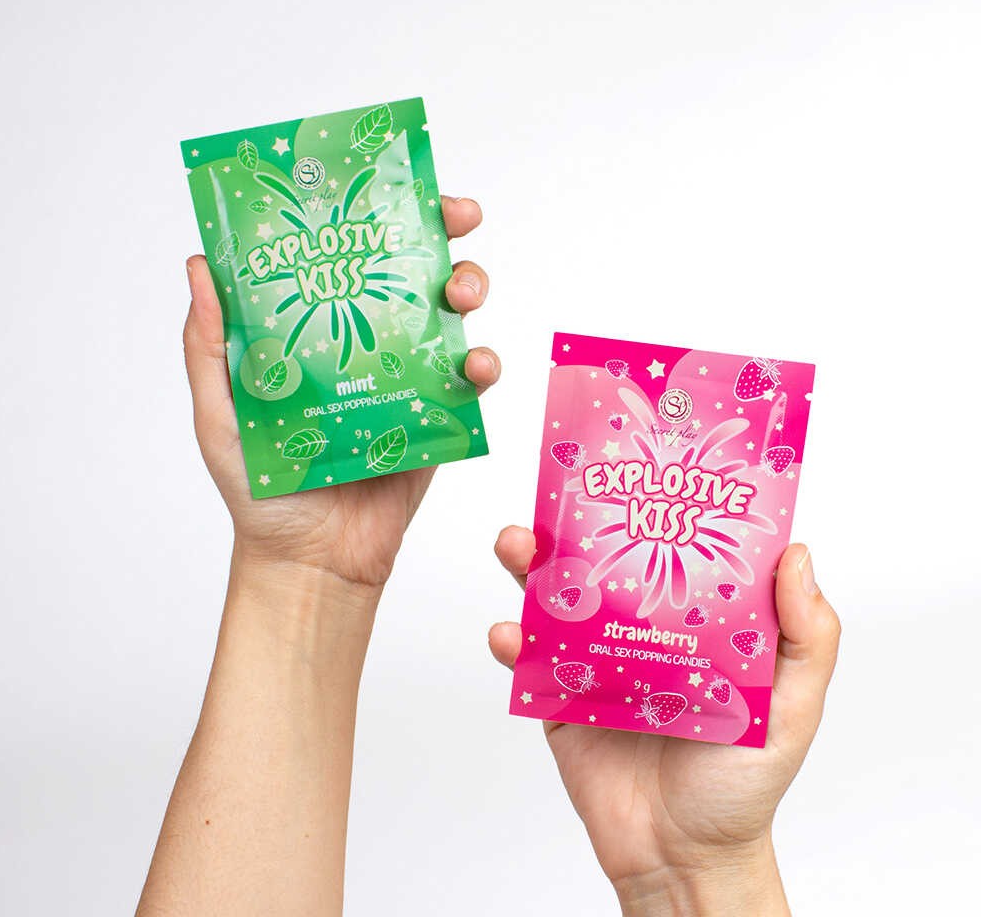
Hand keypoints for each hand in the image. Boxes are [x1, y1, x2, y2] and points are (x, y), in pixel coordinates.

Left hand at [183, 196, 499, 591]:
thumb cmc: (260, 488)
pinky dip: (481, 364)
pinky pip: (470, 383)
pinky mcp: (440, 420)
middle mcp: (368, 344)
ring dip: (468, 286)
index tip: (387, 179)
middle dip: (442, 233)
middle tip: (454, 215)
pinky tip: (473, 364)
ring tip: (461, 289)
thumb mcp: (221, 412)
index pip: (347, 259)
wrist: (310, 559)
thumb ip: (212, 346)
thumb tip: (199, 265)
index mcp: (320, 331)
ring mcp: (409, 380)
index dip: (369, 215)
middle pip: (412, 272)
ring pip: (452, 315)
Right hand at [490, 528, 839, 914]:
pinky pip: (529, 660)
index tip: (645, 461)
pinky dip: (514, 641)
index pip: (677, 548)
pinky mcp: (561, 696)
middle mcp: (642, 630)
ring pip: (558, 598)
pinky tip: (511, 633)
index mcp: (696, 621)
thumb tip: (796, 553)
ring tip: (518, 546)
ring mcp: (596, 660)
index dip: (662, 503)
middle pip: (606, 562)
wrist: (680, 856)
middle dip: (578, 523)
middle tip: (560, 494)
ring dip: (531, 566)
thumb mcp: (792, 708)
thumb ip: (806, 638)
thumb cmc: (743, 784)